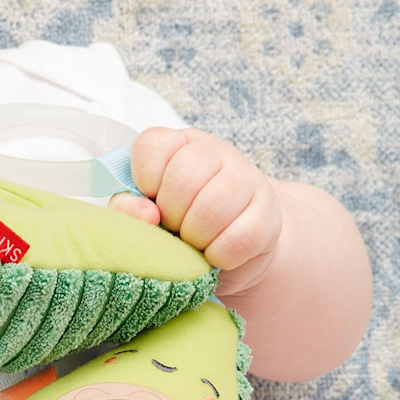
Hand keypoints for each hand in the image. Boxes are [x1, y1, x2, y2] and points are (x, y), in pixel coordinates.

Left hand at [108, 127, 282, 291]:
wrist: (230, 247)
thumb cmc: (175, 224)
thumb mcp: (144, 213)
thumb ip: (129, 208)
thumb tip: (146, 214)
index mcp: (177, 145)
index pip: (152, 145)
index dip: (144, 179)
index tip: (151, 200)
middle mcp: (215, 153)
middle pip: (184, 175)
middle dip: (171, 213)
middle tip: (173, 227)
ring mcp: (248, 179)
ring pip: (217, 202)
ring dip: (196, 234)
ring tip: (192, 242)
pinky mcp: (270, 214)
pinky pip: (242, 236)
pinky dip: (220, 254)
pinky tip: (214, 254)